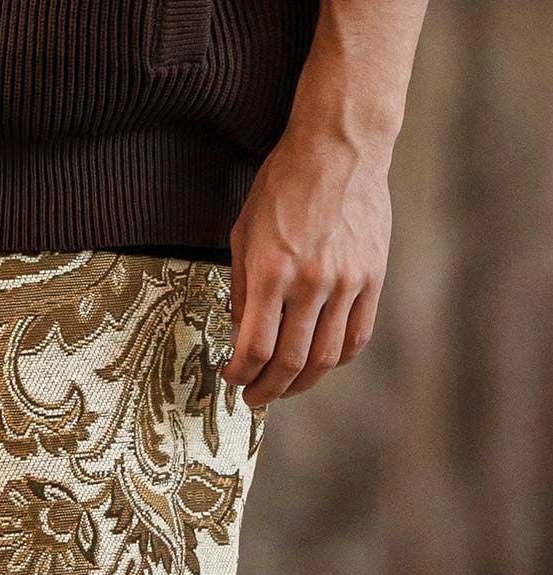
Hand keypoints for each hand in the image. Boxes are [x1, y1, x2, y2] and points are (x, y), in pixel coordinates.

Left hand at [224, 125, 391, 405]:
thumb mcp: (244, 234)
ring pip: (326, 357)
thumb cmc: (284, 186)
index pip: (255, 349)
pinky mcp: (373, 276)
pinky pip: (357, 336)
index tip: (232, 379)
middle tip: (255, 397)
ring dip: (301, 383)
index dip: (240, 375)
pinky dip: (337, 359)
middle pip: (289, 363)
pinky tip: (319, 361)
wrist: (340, 146)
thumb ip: (242, 290)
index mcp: (272, 273)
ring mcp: (347, 282)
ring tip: (285, 386)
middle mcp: (311, 282)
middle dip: (267, 390)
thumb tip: (241, 337)